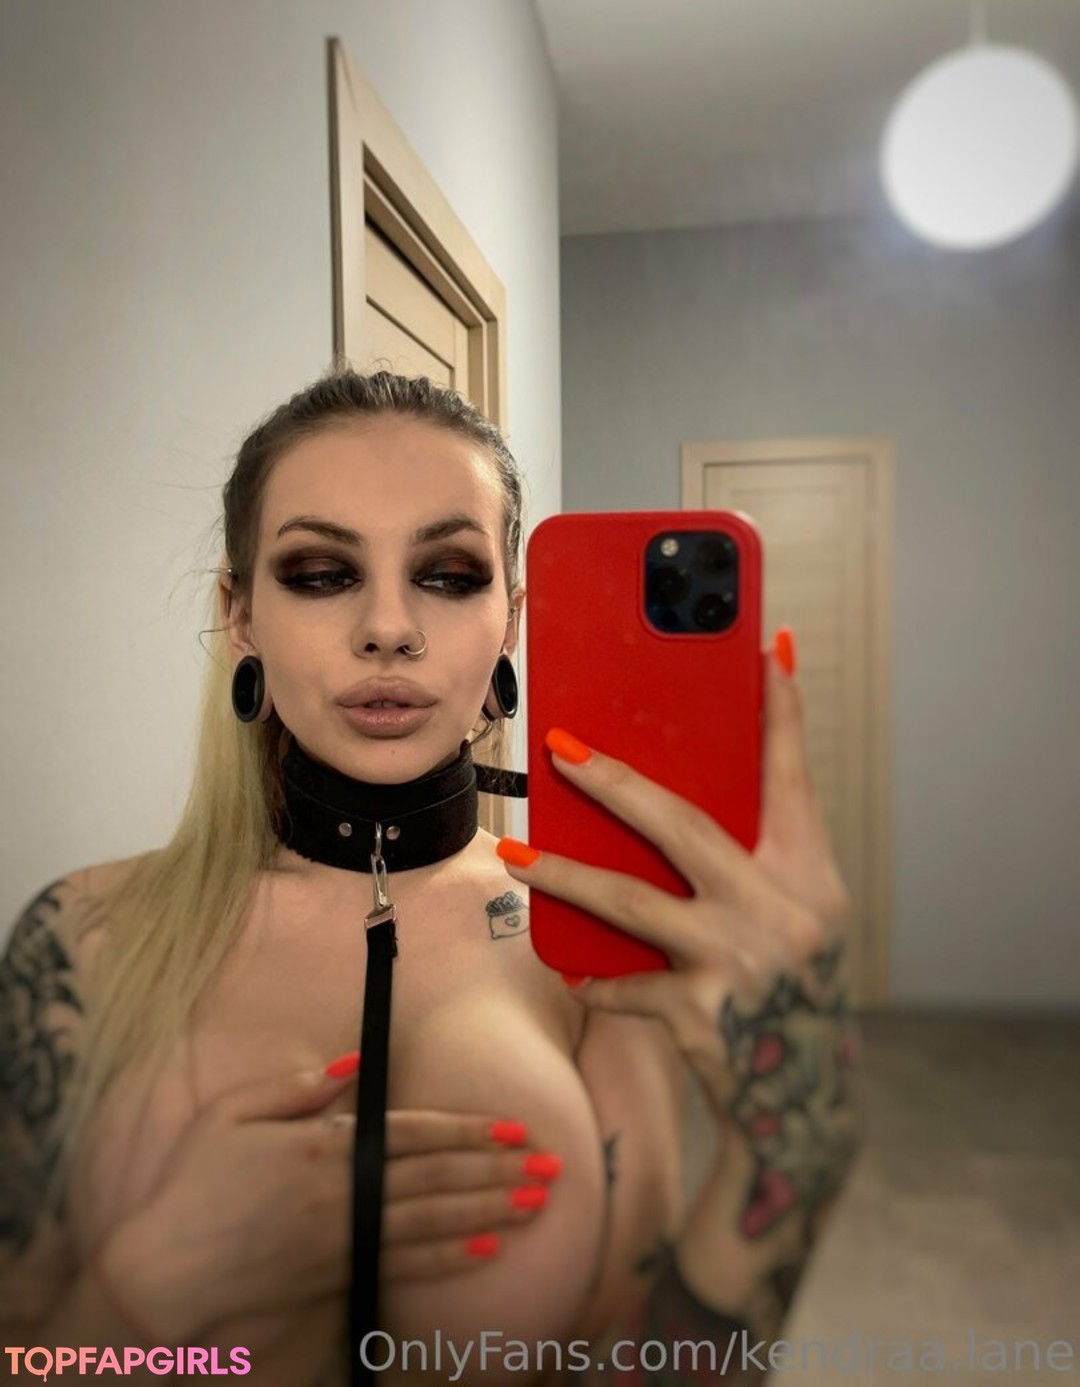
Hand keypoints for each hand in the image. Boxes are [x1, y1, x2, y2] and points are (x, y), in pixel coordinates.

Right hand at [99, 1064, 561, 1341]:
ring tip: (536, 1203)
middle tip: (550, 1164)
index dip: (466, 1130)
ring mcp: (342, 1239)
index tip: (511, 1127)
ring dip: (490, 1210)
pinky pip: (405, 1266)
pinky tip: (487, 1249)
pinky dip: (450, 1258)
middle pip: (436, 1178)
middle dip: (497, 1170)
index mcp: (323, 1146)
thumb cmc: (196, 1183)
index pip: (412, 1133)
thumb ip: (298, 1088)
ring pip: (432, 1222)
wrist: (166, 1268)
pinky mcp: (336, 1276)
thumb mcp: (233, 1113)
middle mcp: (342, 1192)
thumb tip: (351, 1065)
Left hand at [498, 634, 863, 1236]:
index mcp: (809, 874)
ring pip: (630, 904)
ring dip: (565, 875)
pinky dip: (597, 976)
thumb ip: (754, 859)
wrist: (806, 1098)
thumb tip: (674, 795)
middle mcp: (780, 910)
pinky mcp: (701, 1016)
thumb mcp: (797, 915)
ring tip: (515, 853)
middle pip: (682, 826)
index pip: (790, 775)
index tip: (765, 648)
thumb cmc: (793, 987)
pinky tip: (569, 968)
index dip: (779, 711)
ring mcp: (738, 962)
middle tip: (559, 749)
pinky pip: (626, 985)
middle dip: (616, 783)